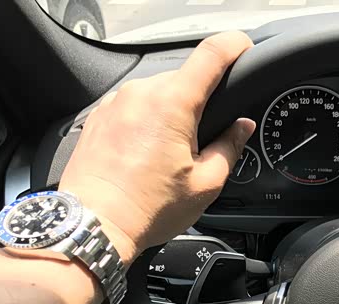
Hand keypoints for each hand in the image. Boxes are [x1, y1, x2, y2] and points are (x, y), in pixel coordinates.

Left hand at [59, 32, 255, 264]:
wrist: (95, 223)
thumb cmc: (147, 207)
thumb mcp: (205, 183)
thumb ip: (229, 147)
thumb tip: (241, 127)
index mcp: (173, 104)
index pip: (211, 54)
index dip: (234, 45)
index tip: (243, 47)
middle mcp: (142, 93)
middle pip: (184, 79)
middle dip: (199, 103)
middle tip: (201, 142)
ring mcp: (117, 102)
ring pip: (157, 94)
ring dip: (171, 114)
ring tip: (168, 157)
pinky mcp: (100, 116)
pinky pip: (134, 107)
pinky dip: (146, 123)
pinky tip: (146, 156)